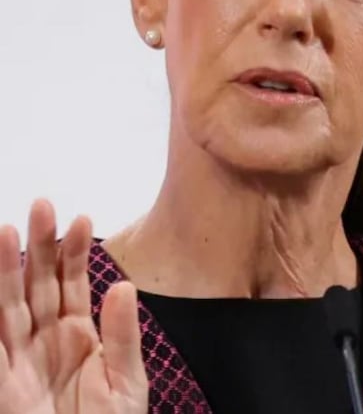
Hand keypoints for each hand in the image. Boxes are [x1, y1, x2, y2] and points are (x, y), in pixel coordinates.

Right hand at [0, 199, 147, 412]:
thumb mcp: (126, 381)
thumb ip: (123, 335)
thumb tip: (122, 285)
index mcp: (78, 334)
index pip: (74, 283)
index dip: (76, 251)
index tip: (84, 218)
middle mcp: (44, 339)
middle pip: (39, 283)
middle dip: (39, 245)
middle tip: (41, 205)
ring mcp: (17, 359)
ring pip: (8, 305)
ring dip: (5, 269)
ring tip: (6, 229)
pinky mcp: (1, 382)